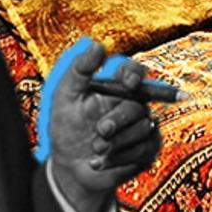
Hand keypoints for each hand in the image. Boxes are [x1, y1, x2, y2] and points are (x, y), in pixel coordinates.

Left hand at [45, 38, 166, 211]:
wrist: (68, 167)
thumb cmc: (67, 127)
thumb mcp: (65, 96)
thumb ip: (80, 69)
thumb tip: (98, 45)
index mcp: (116, 88)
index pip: (134, 72)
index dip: (134, 74)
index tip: (128, 82)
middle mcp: (133, 105)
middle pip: (138, 105)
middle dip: (118, 119)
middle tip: (100, 131)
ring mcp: (142, 128)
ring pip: (143, 129)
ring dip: (116, 142)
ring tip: (94, 149)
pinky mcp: (146, 151)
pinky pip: (143, 151)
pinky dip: (118, 158)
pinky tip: (97, 162)